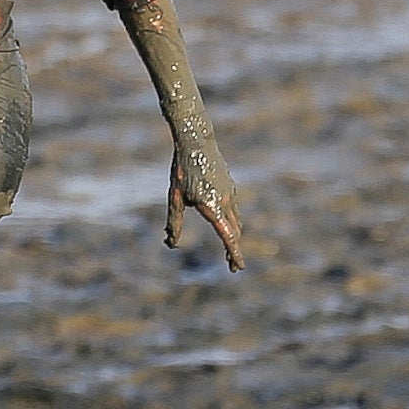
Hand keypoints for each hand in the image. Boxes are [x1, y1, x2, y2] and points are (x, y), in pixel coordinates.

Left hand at [165, 135, 242, 270]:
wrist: (197, 141)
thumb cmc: (183, 169)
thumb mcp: (175, 198)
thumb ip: (174, 223)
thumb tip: (170, 243)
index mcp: (213, 207)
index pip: (228, 237)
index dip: (234, 254)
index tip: (238, 267)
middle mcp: (226, 201)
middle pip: (234, 232)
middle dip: (233, 248)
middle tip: (232, 264)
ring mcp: (231, 192)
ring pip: (235, 219)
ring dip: (233, 234)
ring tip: (229, 247)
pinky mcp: (230, 185)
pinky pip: (233, 208)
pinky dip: (231, 220)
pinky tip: (224, 222)